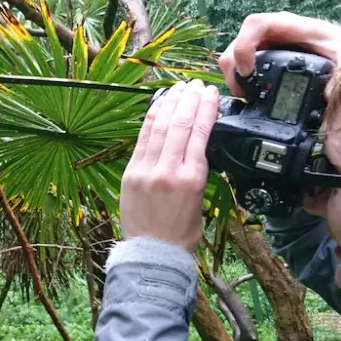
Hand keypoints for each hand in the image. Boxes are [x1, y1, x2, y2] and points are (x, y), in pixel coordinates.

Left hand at [120, 79, 219, 251]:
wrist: (152, 255)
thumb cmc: (181, 235)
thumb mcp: (201, 202)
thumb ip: (197, 173)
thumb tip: (196, 148)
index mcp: (192, 179)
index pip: (200, 133)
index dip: (205, 108)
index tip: (210, 93)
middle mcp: (168, 171)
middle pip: (180, 124)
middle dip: (189, 99)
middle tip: (196, 84)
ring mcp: (146, 170)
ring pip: (160, 127)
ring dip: (170, 103)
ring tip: (179, 88)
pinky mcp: (130, 173)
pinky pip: (142, 139)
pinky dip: (151, 119)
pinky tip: (159, 106)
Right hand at [218, 12, 340, 97]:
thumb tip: (327, 93)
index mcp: (289, 25)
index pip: (255, 24)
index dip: (244, 45)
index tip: (248, 71)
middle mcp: (273, 32)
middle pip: (238, 41)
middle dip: (234, 67)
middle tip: (243, 92)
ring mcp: (266, 45)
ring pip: (236, 54)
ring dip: (235, 75)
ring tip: (245, 95)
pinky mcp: (265, 58)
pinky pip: (244, 65)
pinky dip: (241, 80)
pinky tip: (250, 94)